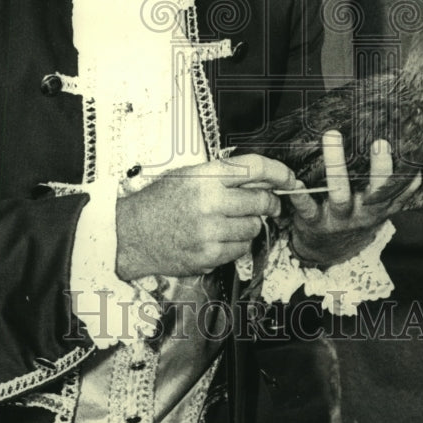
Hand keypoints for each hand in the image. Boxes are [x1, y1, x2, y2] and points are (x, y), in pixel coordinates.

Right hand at [115, 155, 291, 279]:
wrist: (131, 233)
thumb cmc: (161, 201)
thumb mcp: (190, 176)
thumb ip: (226, 176)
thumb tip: (267, 181)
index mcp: (206, 175)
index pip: (255, 168)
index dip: (279, 172)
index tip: (290, 179)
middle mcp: (210, 201)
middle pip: (262, 201)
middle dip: (270, 204)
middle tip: (268, 205)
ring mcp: (209, 230)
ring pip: (253, 228)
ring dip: (248, 225)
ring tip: (226, 222)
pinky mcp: (208, 255)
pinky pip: (240, 249)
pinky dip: (235, 244)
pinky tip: (216, 238)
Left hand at [287, 130, 421, 266]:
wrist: (327, 251)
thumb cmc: (356, 216)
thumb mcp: (378, 206)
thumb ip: (396, 188)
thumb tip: (418, 162)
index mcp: (380, 207)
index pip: (399, 190)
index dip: (407, 175)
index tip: (411, 150)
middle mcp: (363, 213)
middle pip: (376, 191)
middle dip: (380, 167)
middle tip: (380, 141)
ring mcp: (338, 218)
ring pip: (340, 193)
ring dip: (336, 165)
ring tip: (332, 136)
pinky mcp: (313, 221)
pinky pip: (306, 207)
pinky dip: (300, 194)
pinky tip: (295, 179)